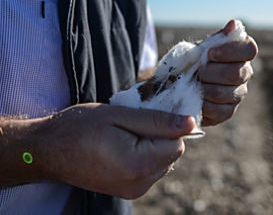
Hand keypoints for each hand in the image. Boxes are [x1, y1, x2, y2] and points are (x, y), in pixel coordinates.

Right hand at [12, 103, 193, 198]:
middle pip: (172, 153)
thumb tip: (190, 123)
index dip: (165, 126)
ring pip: (163, 161)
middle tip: (131, 125)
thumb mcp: (119, 115)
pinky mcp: (130, 191)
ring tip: (123, 137)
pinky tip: (122, 147)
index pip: (178, 143)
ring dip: (151, 146)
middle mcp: (140, 183)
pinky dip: (144, 156)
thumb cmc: (79, 127)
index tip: (144, 117)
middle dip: (159, 136)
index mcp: (138, 165)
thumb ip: (158, 121)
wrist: (49, 151)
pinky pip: (151, 169)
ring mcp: (135, 190)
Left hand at [199, 21, 257, 125]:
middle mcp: (244, 73)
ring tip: (195, 85)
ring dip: (206, 89)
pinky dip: (205, 104)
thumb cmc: (191, 62)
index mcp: (241, 53)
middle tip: (198, 72)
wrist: (176, 84)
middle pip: (237, 73)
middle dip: (212, 72)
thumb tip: (233, 25)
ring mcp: (238, 94)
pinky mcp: (227, 111)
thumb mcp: (200, 48)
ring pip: (228, 93)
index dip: (231, 52)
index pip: (249, 49)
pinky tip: (196, 98)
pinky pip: (221, 111)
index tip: (210, 54)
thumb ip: (217, 39)